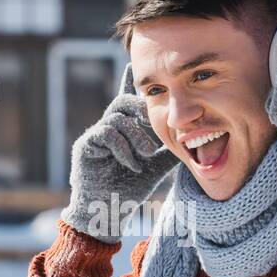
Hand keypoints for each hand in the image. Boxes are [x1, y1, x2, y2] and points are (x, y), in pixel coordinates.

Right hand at [60, 66, 178, 241]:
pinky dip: (123, 148)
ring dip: (136, 136)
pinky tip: (132, 165)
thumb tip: (191, 141)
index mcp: (123, 132)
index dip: (128, 83)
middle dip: (140, 109)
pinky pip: (106, 132)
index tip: (131, 64)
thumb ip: (168, 152)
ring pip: (117, 118)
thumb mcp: (155, 168)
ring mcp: (94, 136)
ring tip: (145, 156)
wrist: (108, 212)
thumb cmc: (128, 191)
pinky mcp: (84, 145)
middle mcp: (107, 129)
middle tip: (153, 124)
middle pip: (123, 102)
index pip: (127, 102)